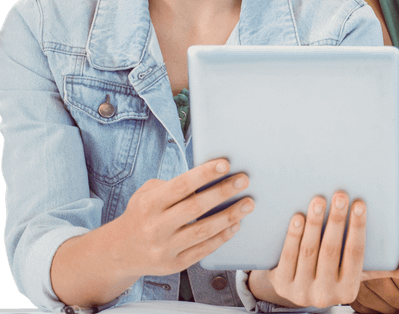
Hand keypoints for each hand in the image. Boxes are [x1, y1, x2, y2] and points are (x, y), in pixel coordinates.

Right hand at [108, 158, 252, 278]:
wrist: (119, 252)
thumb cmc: (141, 214)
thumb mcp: (147, 194)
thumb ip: (174, 185)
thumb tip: (210, 176)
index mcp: (148, 205)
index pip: (180, 186)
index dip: (204, 174)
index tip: (225, 164)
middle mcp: (155, 227)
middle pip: (195, 208)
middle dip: (223, 192)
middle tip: (244, 180)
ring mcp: (164, 248)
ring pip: (203, 231)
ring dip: (229, 216)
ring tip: (247, 203)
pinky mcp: (173, 265)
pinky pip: (203, 249)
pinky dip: (222, 237)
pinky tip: (235, 224)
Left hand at [250, 194, 398, 308]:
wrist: (296, 288)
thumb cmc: (334, 272)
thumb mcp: (359, 273)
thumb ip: (385, 268)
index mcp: (349, 290)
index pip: (356, 254)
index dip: (358, 228)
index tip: (360, 204)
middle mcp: (325, 294)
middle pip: (332, 250)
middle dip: (337, 220)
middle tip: (341, 194)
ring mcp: (301, 291)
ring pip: (309, 251)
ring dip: (315, 224)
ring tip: (320, 200)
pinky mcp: (281, 284)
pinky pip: (288, 256)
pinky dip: (293, 235)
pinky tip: (298, 217)